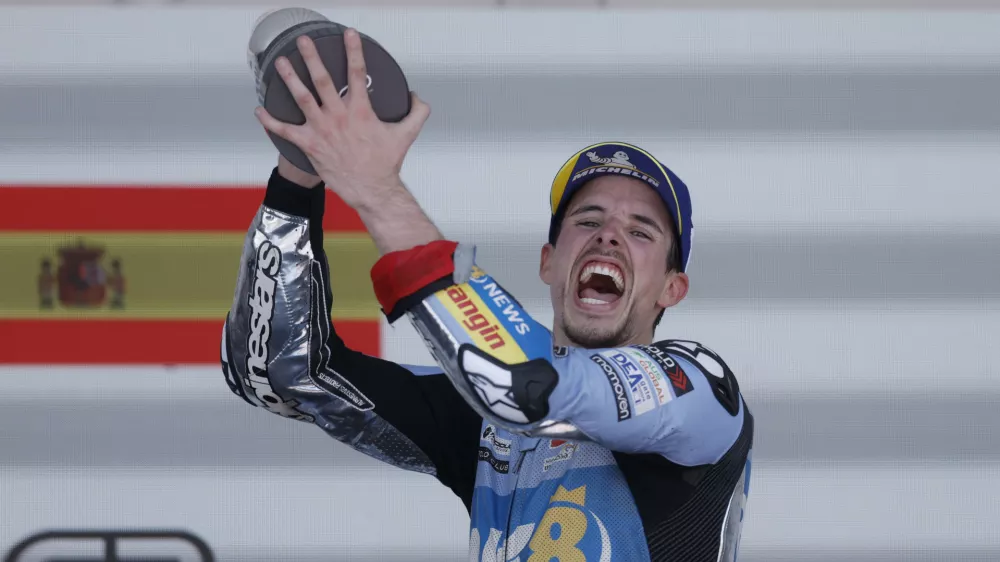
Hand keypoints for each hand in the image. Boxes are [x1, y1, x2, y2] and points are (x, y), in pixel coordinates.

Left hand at [255, 29, 430, 209]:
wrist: (372, 189)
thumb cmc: (386, 164)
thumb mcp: (407, 135)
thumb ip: (417, 112)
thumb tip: (417, 96)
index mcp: (360, 111)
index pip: (357, 73)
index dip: (353, 50)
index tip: (348, 34)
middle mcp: (338, 116)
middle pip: (321, 79)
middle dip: (311, 57)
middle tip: (303, 41)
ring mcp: (322, 130)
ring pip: (301, 98)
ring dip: (289, 79)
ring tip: (280, 63)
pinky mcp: (310, 145)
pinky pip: (286, 131)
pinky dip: (270, 122)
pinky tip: (260, 111)